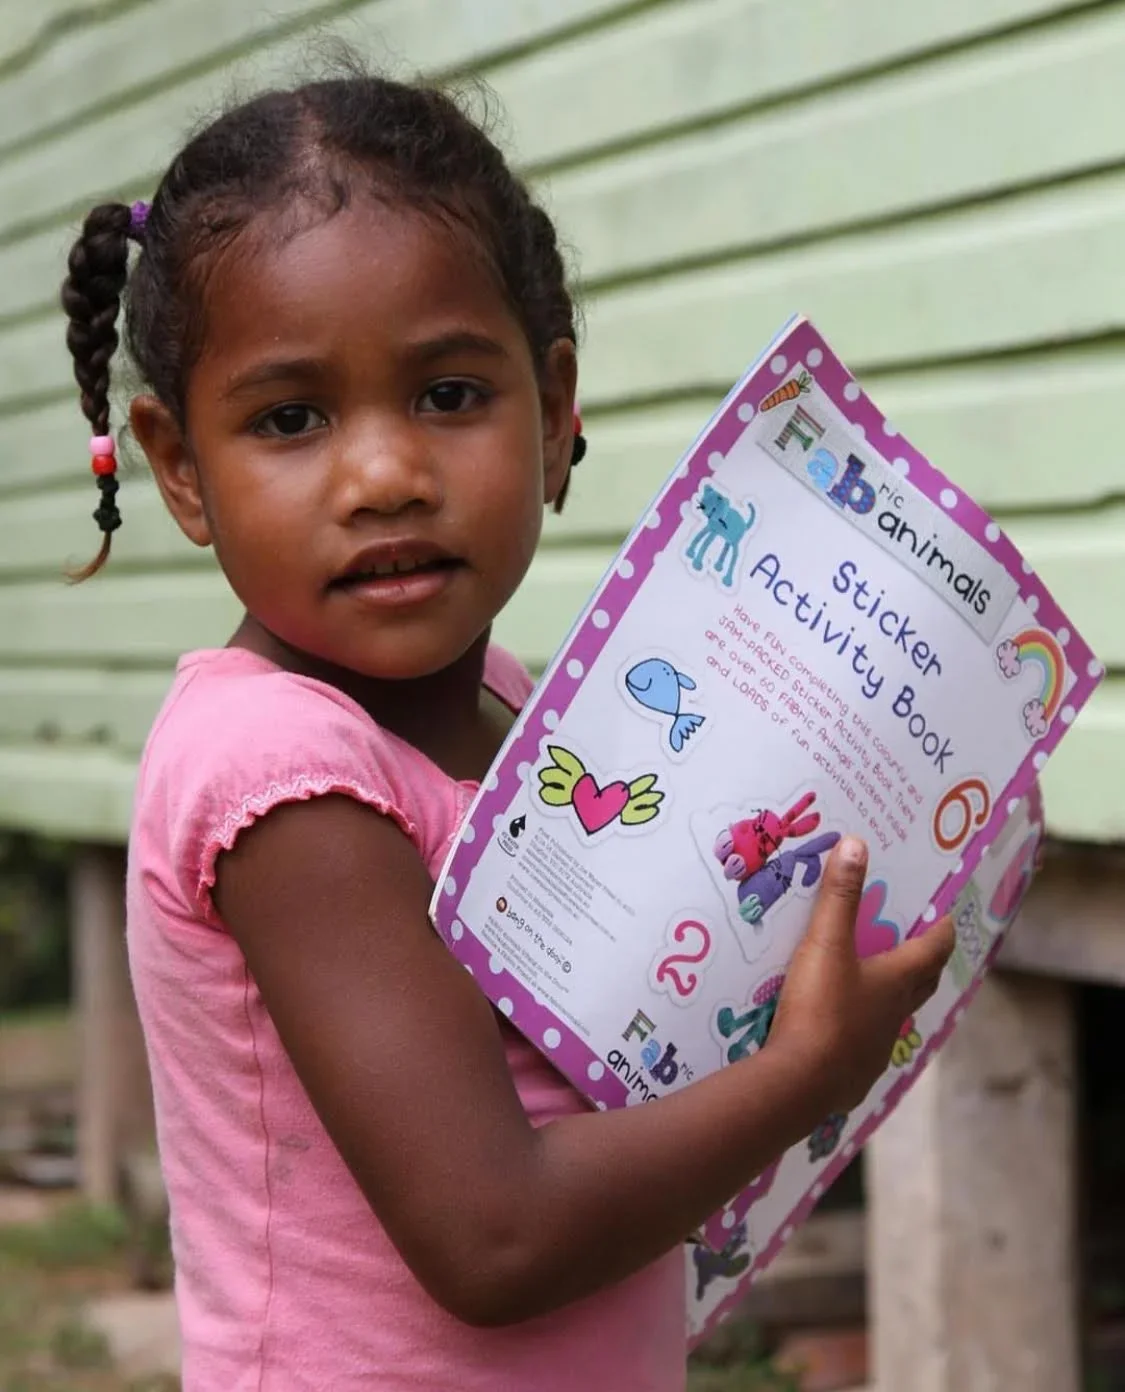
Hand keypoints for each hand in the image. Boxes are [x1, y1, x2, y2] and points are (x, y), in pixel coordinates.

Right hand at [768, 835, 954, 1115]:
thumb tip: (856, 844)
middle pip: (921, 985)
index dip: (941, 931)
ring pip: (893, 1018)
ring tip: (876, 986)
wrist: (800, 1082)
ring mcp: (875, 1050)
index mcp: (895, 981)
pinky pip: (864, 1048)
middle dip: (926, 964)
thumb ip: (838, 896)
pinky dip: (859, 1034)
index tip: (947, 916)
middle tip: (922, 948)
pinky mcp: (853, 1077)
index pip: (931, 951)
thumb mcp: (825, 943)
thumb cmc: (821, 1007)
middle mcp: (894, 1015)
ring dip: (891, 1000)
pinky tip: (840, 1032)